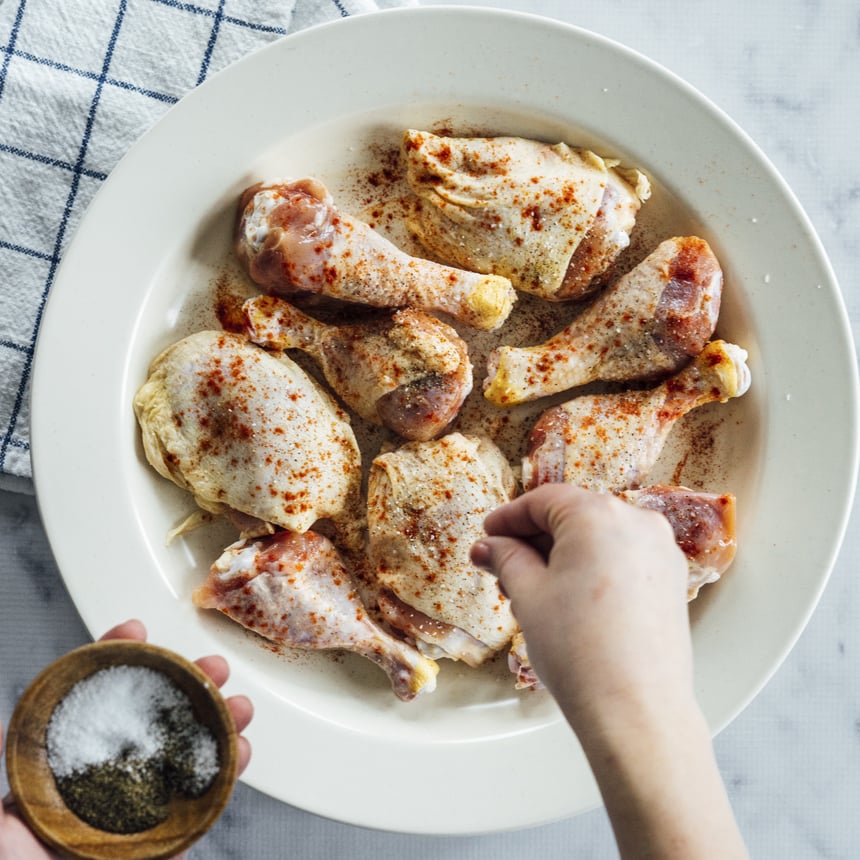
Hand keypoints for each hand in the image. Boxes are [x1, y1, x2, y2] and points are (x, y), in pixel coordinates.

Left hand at [1, 620, 252, 859]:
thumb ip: (8, 763)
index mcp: (57, 779)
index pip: (90, 707)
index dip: (114, 663)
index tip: (135, 631)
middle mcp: (100, 793)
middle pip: (150, 725)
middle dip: (185, 686)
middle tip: (210, 665)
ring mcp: (132, 822)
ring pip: (182, 761)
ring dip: (216, 727)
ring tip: (238, 705)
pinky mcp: (159, 852)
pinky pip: (198, 813)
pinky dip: (224, 781)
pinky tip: (240, 754)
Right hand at [471, 485, 748, 858]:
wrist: (636, 710)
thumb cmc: (578, 650)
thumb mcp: (529, 596)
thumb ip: (506, 559)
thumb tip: (488, 546)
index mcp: (598, 515)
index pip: (543, 501)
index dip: (509, 517)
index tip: (488, 534)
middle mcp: (637, 522)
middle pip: (574, 516)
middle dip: (534, 539)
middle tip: (502, 565)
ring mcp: (661, 551)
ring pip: (600, 538)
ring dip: (564, 554)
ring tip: (531, 588)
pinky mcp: (672, 580)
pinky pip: (624, 558)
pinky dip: (594, 567)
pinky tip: (570, 597)